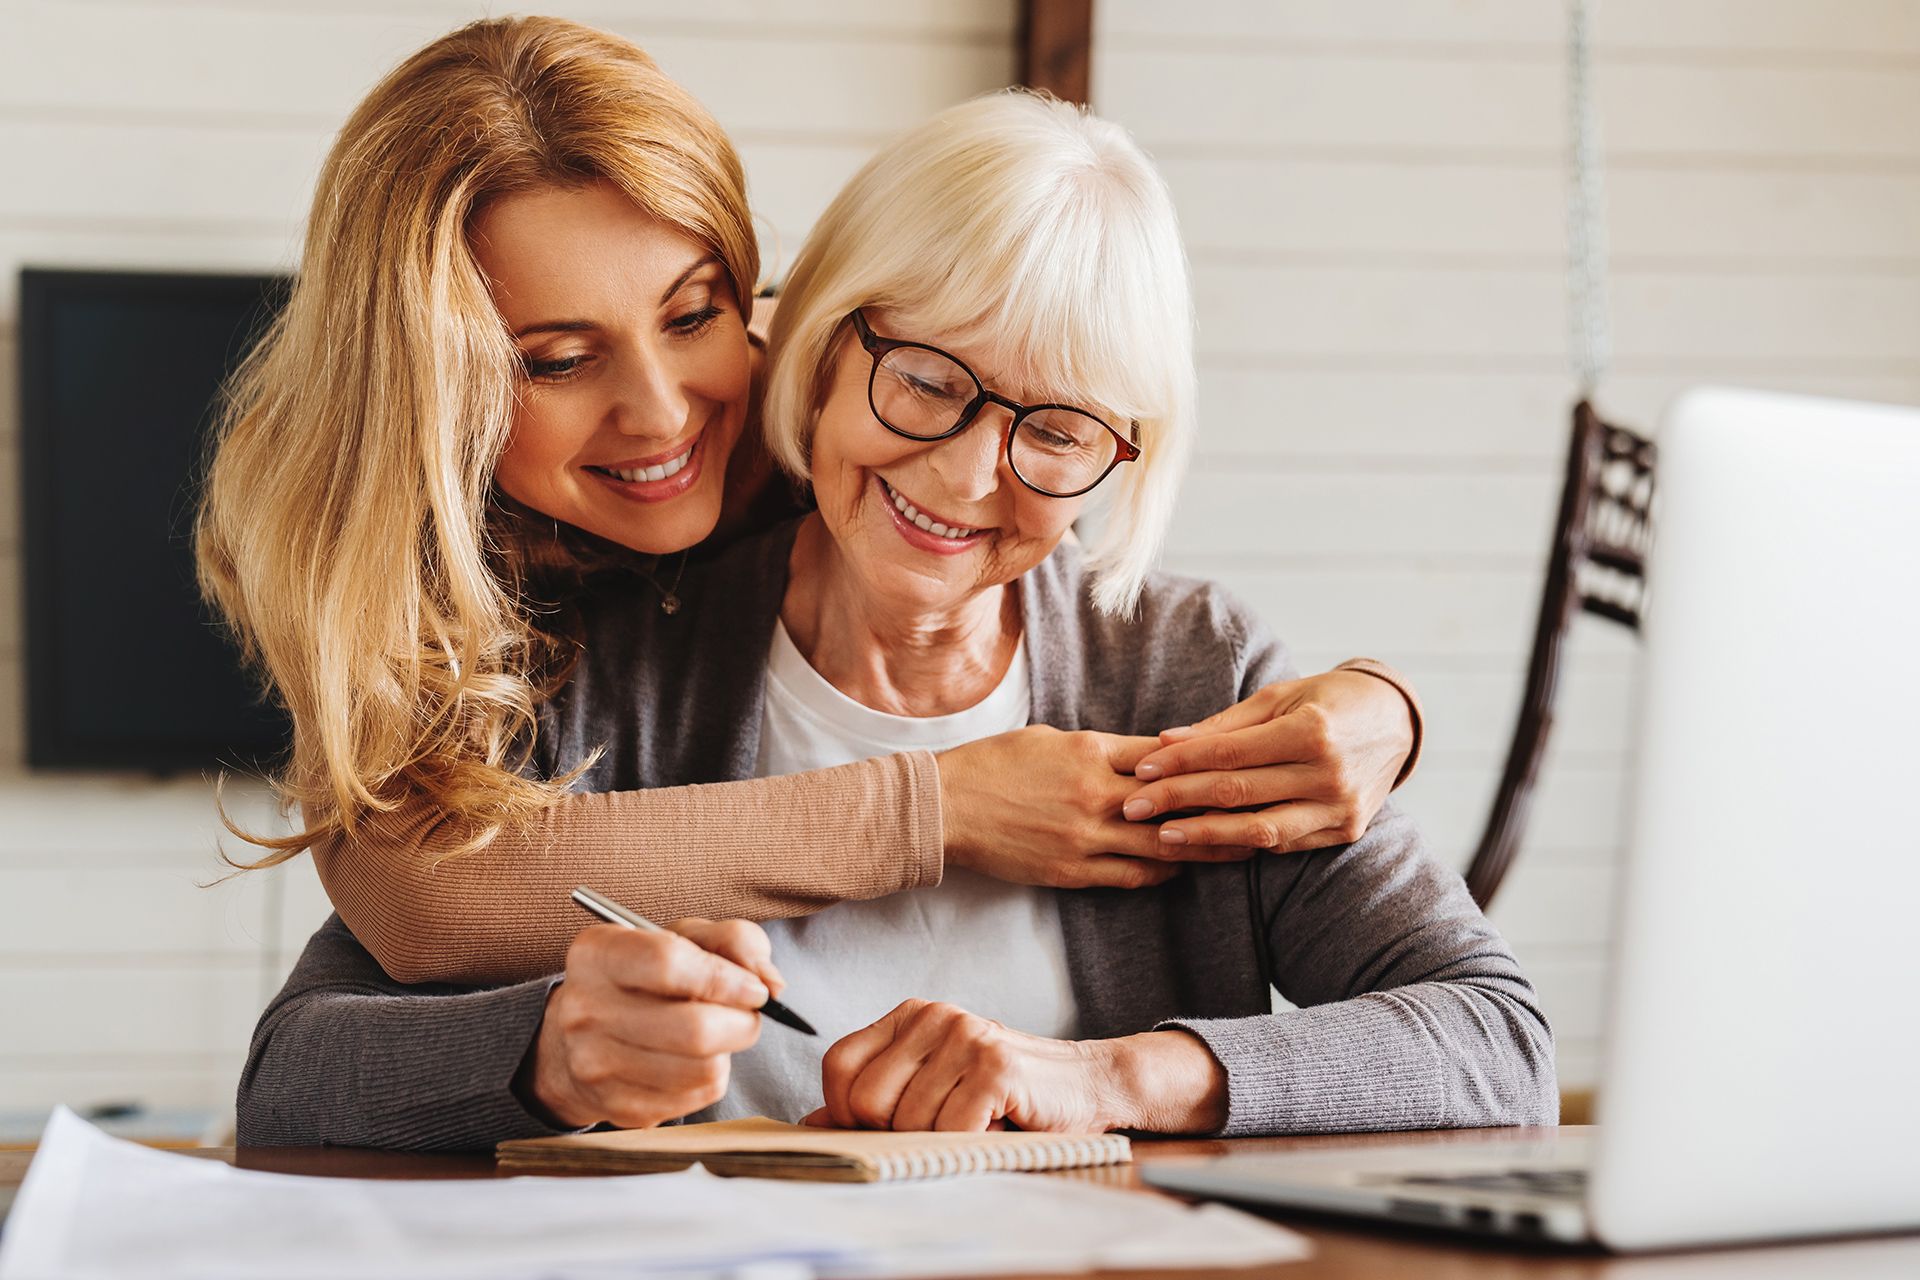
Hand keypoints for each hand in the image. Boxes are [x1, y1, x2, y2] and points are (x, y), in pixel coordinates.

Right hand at [517, 918, 781, 1129]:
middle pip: (693, 1029)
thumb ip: (735, 942)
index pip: (669, 964)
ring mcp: (596, 1065)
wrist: (582, 1037)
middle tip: (747, 1014)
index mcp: (598, 954)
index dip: (725, 979)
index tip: (755, 990)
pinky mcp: (617, 1108)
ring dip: (728, 1051)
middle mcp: (585, 1010)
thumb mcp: (685, 938)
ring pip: (702, 1070)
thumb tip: (770, 985)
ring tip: (715, 1034)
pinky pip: (696, 1098)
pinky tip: (692, 1060)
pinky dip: (711, 1078)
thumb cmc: (647, 977)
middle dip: (742, 1023)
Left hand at [807, 1000, 1227, 1134]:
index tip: (883, 1131)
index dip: (845, 1112)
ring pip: (905, 1122)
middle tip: (939, 1129)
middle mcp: (933, 1016)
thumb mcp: (933, 1089)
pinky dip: (966, 1144)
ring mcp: (964, 1036)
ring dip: (939, 1142)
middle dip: (894, 1134)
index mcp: (910, 1016)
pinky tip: (992, 1127)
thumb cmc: (1005, 1094)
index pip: (838, 1066)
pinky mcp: (994, 1065)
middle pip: (863, 1100)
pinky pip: (947, 1129)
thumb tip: (810, 1126)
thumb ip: (876, 1101)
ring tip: (974, 1124)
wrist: (1087, 1085)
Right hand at [937, 726, 1254, 890]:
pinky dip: (1160, 874)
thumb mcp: (1050, 739)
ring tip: (1239, 848)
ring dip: (1203, 847)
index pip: (1165, 757)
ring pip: (1161, 846)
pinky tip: (1181, 871)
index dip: (1206, 763)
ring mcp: (1085, 837)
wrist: (945, 807)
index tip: (1241, 764)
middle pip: (1176, 803)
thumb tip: (1148, 753)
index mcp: (1091, 752)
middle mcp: (1096, 794)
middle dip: (1221, 807)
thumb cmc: (994, 765)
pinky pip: (1129, 877)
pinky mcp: (1071, 870)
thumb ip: (1101, 748)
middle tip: (1262, 810)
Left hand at [1122, 669, 1413, 851]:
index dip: (1181, 763)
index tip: (1142, 770)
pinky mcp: (1345, 831)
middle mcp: (1329, 774)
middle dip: (1178, 800)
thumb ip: (1225, 724)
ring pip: (1259, 831)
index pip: (1229, 754)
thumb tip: (1166, 739)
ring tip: (1163, 836)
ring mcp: (1340, 808)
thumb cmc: (1329, 700)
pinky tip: (1209, 840)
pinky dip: (1243, 842)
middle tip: (1132, 806)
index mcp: (1312, 732)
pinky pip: (1284, 843)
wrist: (1397, 722)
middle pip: (1237, 793)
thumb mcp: (1281, 696)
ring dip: (1205, 835)